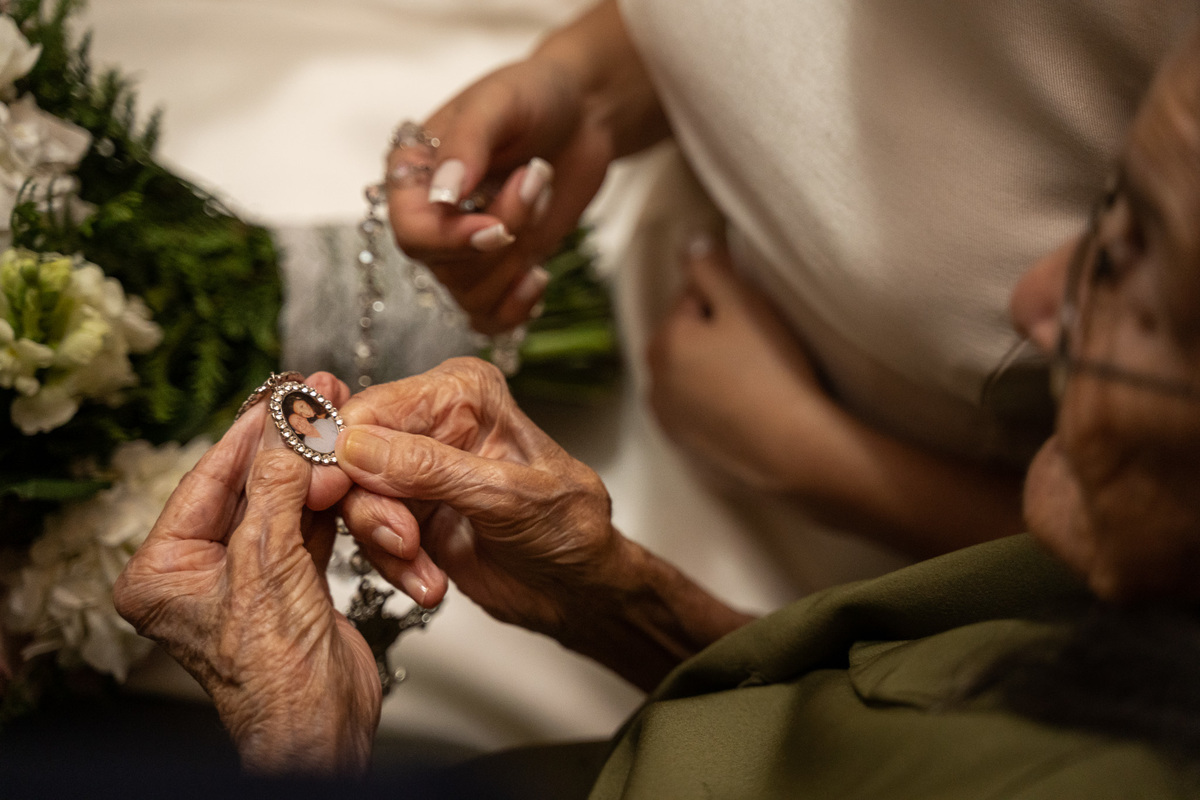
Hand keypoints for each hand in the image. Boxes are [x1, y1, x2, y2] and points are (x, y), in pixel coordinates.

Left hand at [113, 373, 379, 774]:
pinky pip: (306, 525)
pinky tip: (342, 463)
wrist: (323, 727)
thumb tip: (286, 423)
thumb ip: (277, 486)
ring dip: (311, 466)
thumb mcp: (269, 563)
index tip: (281, 393)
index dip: (249, 433)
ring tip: (334, 418)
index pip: (206, 481)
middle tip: (314, 397)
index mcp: (163, 571)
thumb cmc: (276, 674)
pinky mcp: (290, 583)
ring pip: (281, 502)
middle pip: (247, 487)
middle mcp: (199, 573)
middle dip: (286, 445)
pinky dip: (328, 499)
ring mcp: (248, 577)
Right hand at [335, 358, 620, 636]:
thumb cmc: (571, 530)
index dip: (344, 449)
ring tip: (424, 572)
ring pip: (356, 501)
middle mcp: (435, 424)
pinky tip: (430, 583)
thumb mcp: (507, 496)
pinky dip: (394, 566)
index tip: (336, 492)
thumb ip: (431, 468)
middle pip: (353, 455)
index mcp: (463, 394)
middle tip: (403, 543)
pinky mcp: (409, 515)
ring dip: (386, 546)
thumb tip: (355, 446)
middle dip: (372, 509)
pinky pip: (371, 538)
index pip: (374, 407)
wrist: (580, 589)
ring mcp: (418, 472)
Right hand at [388, 0, 666, 334]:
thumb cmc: (536, 95)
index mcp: (414, 174)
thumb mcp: (499, 102)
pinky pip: (489, 318)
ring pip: (471, 295)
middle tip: (537, 175)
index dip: (451, 239)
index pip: (410, 232)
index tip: (497, 226)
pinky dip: (516, 309)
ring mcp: (465, 247)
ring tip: (542, 193)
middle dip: (504, 232)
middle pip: (445, 267)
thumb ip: (467, 144)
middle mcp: (431, 216)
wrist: (584, 113)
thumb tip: (443, 196)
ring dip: (518, 258)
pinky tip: (539, 275)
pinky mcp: (500, 267)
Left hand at [647, 235, 834, 491]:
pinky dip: (716, 403)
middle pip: (688, 337)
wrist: (795, 448)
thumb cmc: (773, 370)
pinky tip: (748, 409)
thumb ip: (710, 268)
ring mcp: (667, 417)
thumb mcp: (744, 304)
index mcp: (663, 339)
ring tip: (757, 381)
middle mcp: (654, 379)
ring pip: (692, 373)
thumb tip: (688, 242)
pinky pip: (699, 408)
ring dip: (715, 369)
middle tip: (762, 352)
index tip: (758, 324)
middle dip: (717, 336)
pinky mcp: (685, 445)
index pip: (694, 298)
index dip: (731, 303)